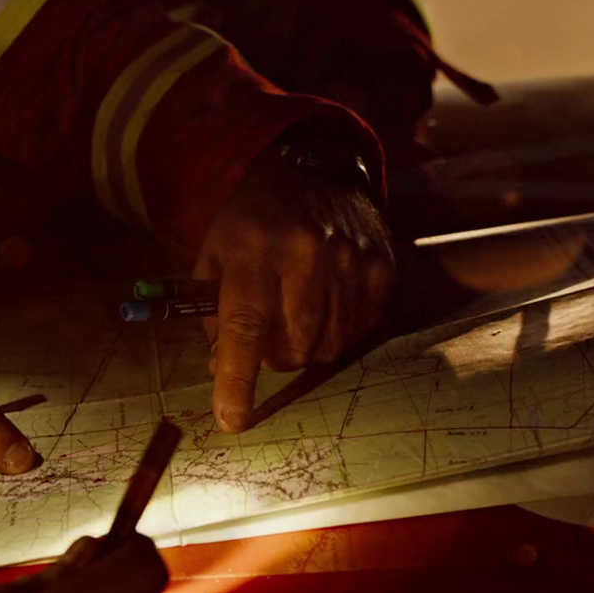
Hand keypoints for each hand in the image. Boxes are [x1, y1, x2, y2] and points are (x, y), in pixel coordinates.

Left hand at [196, 150, 394, 431]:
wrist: (315, 172)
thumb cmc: (254, 222)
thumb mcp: (216, 255)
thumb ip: (213, 314)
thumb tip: (221, 369)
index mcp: (256, 248)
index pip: (244, 326)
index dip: (237, 380)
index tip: (231, 420)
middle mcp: (308, 253)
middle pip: (291, 348)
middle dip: (273, 356)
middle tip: (267, 335)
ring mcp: (351, 261)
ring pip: (326, 348)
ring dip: (306, 346)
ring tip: (297, 314)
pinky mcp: (381, 269)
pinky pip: (357, 332)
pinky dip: (337, 332)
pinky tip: (326, 303)